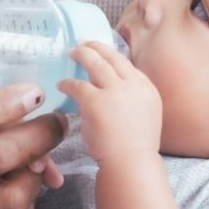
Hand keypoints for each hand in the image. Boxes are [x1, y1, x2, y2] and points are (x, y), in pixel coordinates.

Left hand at [58, 41, 161, 161]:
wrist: (132, 164)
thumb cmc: (135, 149)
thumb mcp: (145, 116)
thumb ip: (132, 100)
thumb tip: (114, 93)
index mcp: (147, 89)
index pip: (127, 65)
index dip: (112, 56)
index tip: (102, 53)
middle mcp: (134, 85)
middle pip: (112, 57)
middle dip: (96, 47)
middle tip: (84, 43)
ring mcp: (115, 92)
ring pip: (95, 62)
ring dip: (82, 54)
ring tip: (72, 53)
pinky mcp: (96, 101)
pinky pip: (77, 85)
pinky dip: (68, 83)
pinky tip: (61, 85)